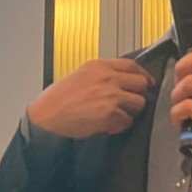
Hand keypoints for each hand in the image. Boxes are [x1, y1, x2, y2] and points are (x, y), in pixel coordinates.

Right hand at [27, 58, 152, 138]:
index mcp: (98, 66)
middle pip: (141, 83)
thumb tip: (119, 81)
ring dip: (130, 111)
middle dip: (137, 94)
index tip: (146, 82)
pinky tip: (106, 124)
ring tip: (115, 115)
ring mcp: (111, 95)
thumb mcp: (78, 76)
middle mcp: (107, 77)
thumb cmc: (56, 101)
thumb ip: (100, 75)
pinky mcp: (111, 113)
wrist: (46, 117)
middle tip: (128, 102)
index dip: (142, 75)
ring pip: (139, 103)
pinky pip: (127, 121)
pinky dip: (119, 125)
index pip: (132, 65)